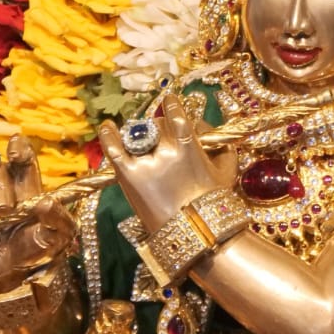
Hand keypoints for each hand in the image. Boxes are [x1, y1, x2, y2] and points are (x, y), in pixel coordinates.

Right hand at [0, 135, 74, 294]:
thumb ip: (56, 219)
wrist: (11, 275)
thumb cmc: (38, 249)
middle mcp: (5, 182)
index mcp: (29, 183)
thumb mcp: (57, 236)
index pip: (24, 156)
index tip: (16, 151)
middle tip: (4, 211)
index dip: (19, 148)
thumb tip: (47, 202)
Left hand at [99, 94, 233, 232]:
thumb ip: (221, 146)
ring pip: (138, 135)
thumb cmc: (214, 205)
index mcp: (189, 146)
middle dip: (160, 127)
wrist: (194, 235)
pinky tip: (106, 126)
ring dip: (140, 135)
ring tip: (138, 137)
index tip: (170, 98)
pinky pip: (114, 150)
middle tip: (164, 139)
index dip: (172, 103)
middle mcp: (166, 150)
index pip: (176, 113)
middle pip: (157, 125)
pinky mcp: (129, 177)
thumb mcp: (227, 170)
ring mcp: (145, 163)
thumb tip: (206, 129)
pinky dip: (109, 136)